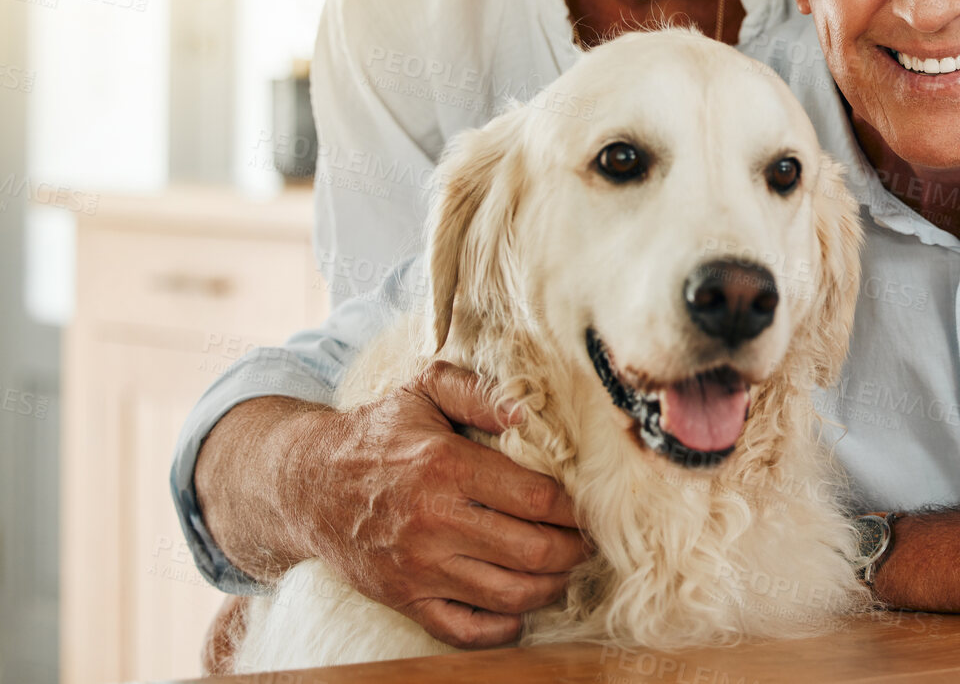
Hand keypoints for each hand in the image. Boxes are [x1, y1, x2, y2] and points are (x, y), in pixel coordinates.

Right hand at [285, 361, 588, 648]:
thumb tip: (531, 411)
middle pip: (533, 550)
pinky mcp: (404, 599)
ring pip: (510, 594)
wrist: (307, 484)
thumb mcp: (425, 391)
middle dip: (574, 549)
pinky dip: (504, 627)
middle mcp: (434, 521)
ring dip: (551, 586)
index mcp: (445, 466)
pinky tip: (521, 606)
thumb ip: (481, 392)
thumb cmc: (378, 433)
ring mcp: (418, 567)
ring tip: (564, 568)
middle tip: (587, 540)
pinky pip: (466, 630)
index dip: (576, 507)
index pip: (536, 498)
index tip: (590, 505)